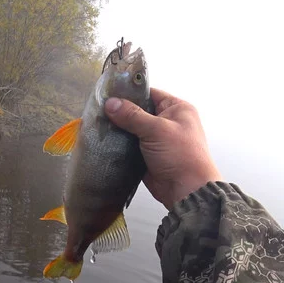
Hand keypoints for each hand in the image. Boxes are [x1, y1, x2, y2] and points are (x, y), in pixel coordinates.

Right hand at [104, 88, 221, 207]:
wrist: (185, 190)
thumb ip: (132, 115)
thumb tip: (111, 103)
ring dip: (119, 128)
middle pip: (139, 111)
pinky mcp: (148, 154)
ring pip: (133, 128)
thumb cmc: (180, 155)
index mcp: (177, 108)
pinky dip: (120, 143)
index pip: (150, 93)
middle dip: (121, 112)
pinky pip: (131, 144)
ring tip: (97, 123)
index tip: (109, 93)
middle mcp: (168, 121)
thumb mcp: (156, 130)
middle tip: (99, 109)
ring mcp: (157, 139)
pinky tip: (104, 139)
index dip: (130, 92)